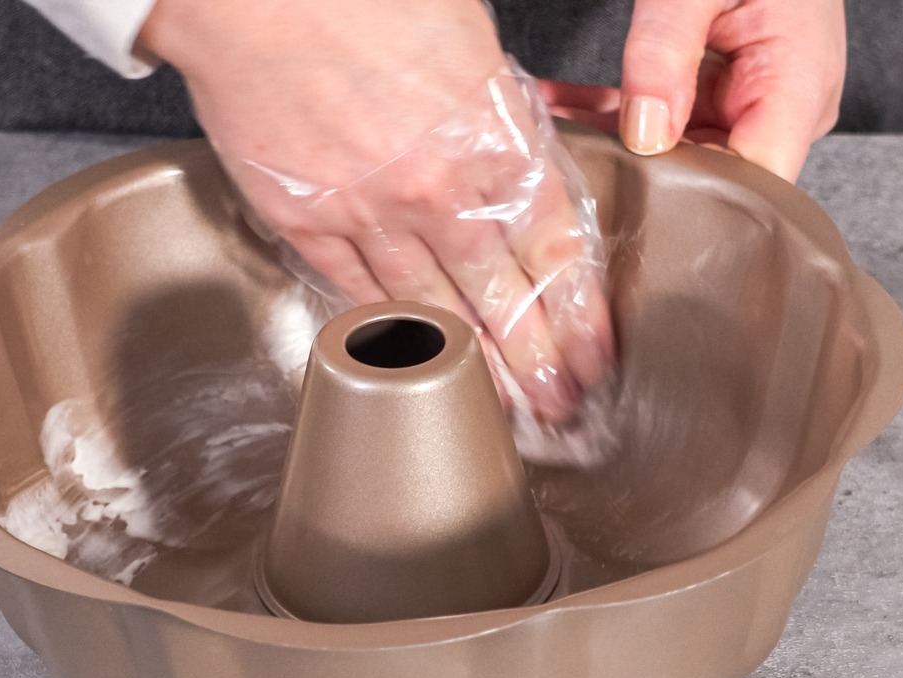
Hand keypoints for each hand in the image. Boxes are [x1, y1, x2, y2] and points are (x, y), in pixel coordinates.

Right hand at [138, 0, 613, 423]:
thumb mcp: (470, 43)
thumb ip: (502, 117)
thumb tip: (521, 162)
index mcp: (493, 141)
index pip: (556, 252)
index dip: (579, 316)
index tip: (594, 356)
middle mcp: (440, 192)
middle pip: (504, 299)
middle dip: (538, 364)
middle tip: (559, 407)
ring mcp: (371, 215)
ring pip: (434, 314)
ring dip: (472, 369)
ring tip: (500, 410)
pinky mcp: (308, 223)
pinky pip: (360, 294)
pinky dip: (393, 332)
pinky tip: (417, 360)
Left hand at [540, 0, 844, 182]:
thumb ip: (666, 51)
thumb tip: (643, 134)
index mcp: (802, 87)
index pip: (755, 183)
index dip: (697, 203)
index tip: (632, 199)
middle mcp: (786, 104)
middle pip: (716, 172)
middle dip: (643, 172)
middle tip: (574, 169)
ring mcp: (754, 95)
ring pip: (682, 148)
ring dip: (619, 140)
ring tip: (557, 136)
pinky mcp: (724, 85)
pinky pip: (670, 114)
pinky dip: (620, 110)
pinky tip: (566, 107)